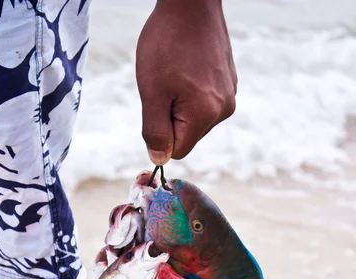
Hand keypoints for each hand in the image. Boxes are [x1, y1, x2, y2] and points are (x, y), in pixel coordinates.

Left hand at [136, 0, 236, 164]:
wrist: (191, 2)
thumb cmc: (167, 44)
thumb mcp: (151, 92)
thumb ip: (155, 131)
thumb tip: (159, 160)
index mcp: (205, 115)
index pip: (177, 150)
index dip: (160, 134)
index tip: (156, 104)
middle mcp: (223, 110)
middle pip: (187, 135)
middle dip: (170, 117)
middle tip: (165, 84)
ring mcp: (229, 95)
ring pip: (195, 119)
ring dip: (180, 104)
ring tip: (177, 72)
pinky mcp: (230, 82)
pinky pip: (205, 101)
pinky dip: (192, 91)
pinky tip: (188, 67)